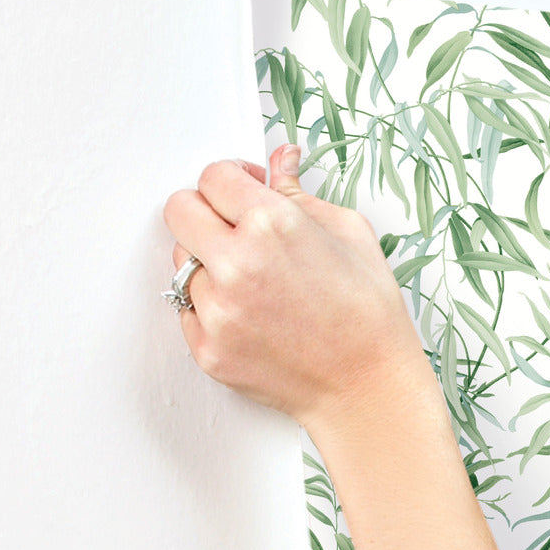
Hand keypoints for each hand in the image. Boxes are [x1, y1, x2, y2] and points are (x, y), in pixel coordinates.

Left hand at [162, 142, 423, 431]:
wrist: (369, 388)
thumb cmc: (370, 316)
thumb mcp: (351, 235)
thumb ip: (301, 194)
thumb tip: (280, 161)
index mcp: (273, 224)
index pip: (213, 177)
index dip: (231, 181)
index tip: (244, 194)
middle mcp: (237, 264)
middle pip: (179, 211)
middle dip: (205, 213)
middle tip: (235, 231)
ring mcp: (218, 311)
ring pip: (182, 264)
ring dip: (209, 266)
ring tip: (255, 285)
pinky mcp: (209, 349)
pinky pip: (188, 311)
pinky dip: (213, 309)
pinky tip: (253, 317)